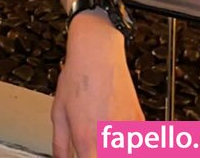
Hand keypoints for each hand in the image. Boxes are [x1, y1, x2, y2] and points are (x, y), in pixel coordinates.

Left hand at [52, 11, 143, 157]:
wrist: (98, 52)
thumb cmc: (78, 77)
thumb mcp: (59, 112)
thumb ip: (60, 144)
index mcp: (87, 142)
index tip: (85, 155)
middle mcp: (110, 141)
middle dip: (98, 152)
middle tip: (92, 142)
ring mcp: (129, 133)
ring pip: (124, 150)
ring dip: (114, 145)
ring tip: (103, 127)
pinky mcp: (140, 123)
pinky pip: (137, 142)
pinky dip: (128, 139)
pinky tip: (116, 125)